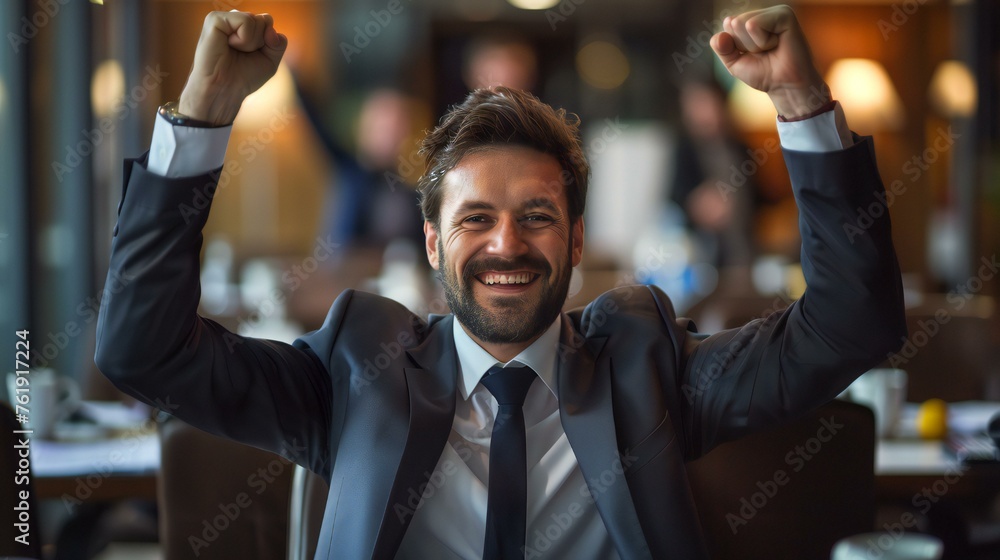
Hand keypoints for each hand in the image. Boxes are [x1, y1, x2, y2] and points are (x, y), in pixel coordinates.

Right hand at [178, 11, 287, 125]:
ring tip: (234, 51)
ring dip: (252, 42)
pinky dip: (244, 39)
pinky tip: (229, 46)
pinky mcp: (215, 20)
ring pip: (256, 20)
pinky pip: (246, 21)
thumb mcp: (270, 61)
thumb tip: (271, 27)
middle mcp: (233, 20)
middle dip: (261, 42)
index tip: (254, 55)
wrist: (224, 91)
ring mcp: (224, 18)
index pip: (268, 21)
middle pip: (265, 20)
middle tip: (243, 55)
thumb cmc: (243, 78)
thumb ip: (278, 43)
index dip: (269, 41)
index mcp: (244, 27)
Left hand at [710, 5, 828, 118]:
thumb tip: (719, 36)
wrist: (785, 86)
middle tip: (764, 53)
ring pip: (744, 23)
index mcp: (751, 20)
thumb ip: (721, 48)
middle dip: (744, 45)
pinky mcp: (784, 14)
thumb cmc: (763, 74)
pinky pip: (755, 24)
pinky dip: (762, 41)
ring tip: (771, 49)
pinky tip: (777, 44)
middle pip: (734, 23)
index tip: (752, 55)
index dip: (735, 47)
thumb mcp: (734, 63)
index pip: (727, 26)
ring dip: (754, 45)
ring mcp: (774, 12)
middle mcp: (763, 13)